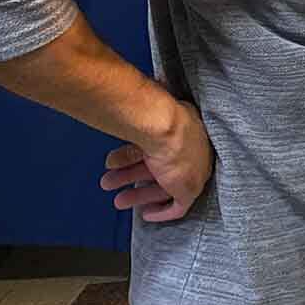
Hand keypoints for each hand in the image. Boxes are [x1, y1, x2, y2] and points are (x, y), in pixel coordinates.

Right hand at [100, 100, 211, 222]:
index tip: (121, 161)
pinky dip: (162, 212)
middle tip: (110, 181)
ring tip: (118, 199)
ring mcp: (193, 170)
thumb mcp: (151, 108)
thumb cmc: (159, 113)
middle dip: (131, 175)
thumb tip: (142, 91)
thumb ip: (146, 106)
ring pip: (162, 187)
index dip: (138, 156)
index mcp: (185, 129)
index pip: (160, 147)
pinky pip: (177, 207)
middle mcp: (191, 150)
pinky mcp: (190, 189)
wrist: (167, 128)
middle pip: (159, 168)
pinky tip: (146, 213)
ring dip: (138, 193)